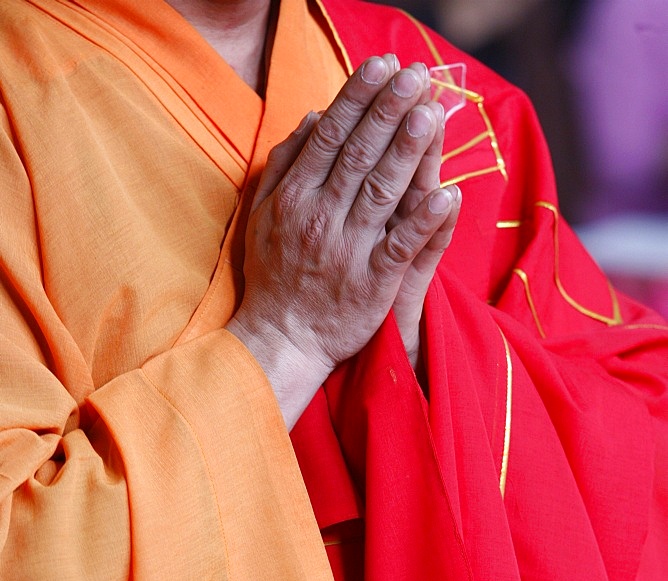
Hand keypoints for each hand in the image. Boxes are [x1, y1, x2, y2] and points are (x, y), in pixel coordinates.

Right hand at [227, 54, 455, 426]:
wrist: (280, 340)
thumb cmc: (273, 275)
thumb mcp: (263, 215)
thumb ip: (284, 165)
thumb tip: (313, 119)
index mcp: (295, 197)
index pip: (331, 136)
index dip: (358, 98)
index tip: (383, 66)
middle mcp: (320, 218)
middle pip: (359, 155)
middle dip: (388, 110)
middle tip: (416, 75)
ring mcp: (348, 251)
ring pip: (381, 192)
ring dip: (408, 151)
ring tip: (431, 113)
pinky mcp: (373, 283)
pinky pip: (401, 246)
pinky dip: (424, 220)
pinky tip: (449, 193)